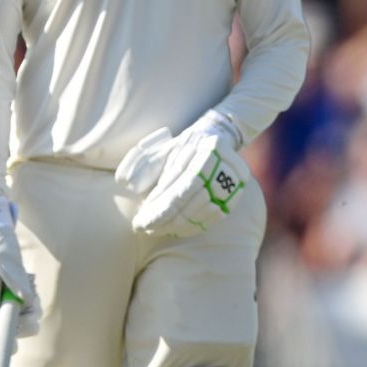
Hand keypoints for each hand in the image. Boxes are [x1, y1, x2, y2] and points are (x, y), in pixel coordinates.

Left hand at [122, 112, 249, 238]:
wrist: (217, 136)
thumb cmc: (183, 145)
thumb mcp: (162, 149)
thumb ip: (145, 165)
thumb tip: (128, 185)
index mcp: (206, 150)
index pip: (180, 188)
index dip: (160, 210)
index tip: (140, 222)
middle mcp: (225, 164)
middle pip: (193, 201)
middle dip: (167, 220)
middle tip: (146, 229)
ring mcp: (236, 179)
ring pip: (206, 211)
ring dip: (179, 225)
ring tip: (158, 230)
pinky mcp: (238, 191)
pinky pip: (217, 215)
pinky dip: (196, 224)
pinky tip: (178, 229)